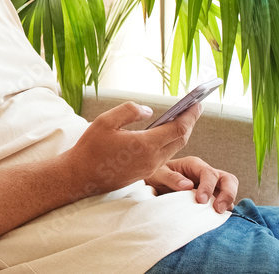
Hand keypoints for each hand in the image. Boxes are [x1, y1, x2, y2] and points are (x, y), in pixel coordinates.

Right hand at [64, 101, 201, 195]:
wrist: (81, 176)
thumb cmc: (91, 148)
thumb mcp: (105, 121)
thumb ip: (129, 111)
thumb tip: (148, 111)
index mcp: (145, 144)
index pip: (177, 128)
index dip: (190, 115)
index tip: (197, 103)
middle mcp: (152, 159)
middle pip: (181, 139)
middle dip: (189, 123)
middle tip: (194, 109)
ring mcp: (150, 168)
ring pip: (173, 149)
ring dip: (180, 134)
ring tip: (181, 119)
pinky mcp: (144, 173)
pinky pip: (164, 156)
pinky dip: (169, 143)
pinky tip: (164, 135)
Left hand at [145, 156, 237, 212]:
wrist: (154, 184)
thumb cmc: (156, 176)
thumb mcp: (158, 174)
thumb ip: (171, 178)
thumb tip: (188, 185)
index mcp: (193, 165)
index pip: (209, 173)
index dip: (208, 186)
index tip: (200, 200)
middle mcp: (206, 174)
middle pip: (228, 179)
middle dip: (228, 194)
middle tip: (219, 209)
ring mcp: (212, 185)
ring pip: (230, 189)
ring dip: (228, 202)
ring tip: (219, 214)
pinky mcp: (213, 197)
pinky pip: (225, 202)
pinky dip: (225, 209)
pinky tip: (218, 218)